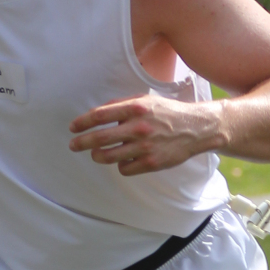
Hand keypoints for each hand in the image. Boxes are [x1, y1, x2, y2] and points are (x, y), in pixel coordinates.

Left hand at [69, 93, 219, 175]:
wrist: (196, 129)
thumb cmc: (168, 113)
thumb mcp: (146, 101)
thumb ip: (122, 105)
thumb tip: (97, 114)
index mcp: (135, 108)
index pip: (100, 115)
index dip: (82, 122)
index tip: (73, 128)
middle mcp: (138, 127)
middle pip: (99, 138)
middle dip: (81, 143)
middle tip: (73, 145)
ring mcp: (144, 147)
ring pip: (108, 157)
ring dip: (97, 156)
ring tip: (96, 154)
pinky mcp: (151, 163)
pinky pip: (124, 168)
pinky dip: (120, 165)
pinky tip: (124, 159)